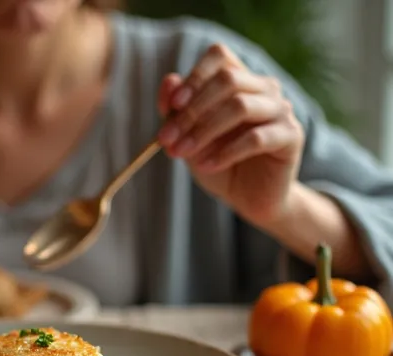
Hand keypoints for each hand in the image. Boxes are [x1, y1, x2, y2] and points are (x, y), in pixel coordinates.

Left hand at [156, 43, 304, 226]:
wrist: (247, 197)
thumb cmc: (216, 160)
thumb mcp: (187, 136)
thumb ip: (176, 110)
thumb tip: (169, 80)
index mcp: (239, 80)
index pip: (220, 56)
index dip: (195, 76)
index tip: (172, 105)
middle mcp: (263, 88)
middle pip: (228, 80)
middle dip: (191, 111)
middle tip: (167, 138)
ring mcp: (280, 109)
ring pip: (240, 106)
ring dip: (204, 130)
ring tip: (182, 153)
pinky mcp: (291, 135)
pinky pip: (256, 138)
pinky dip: (225, 152)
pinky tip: (207, 165)